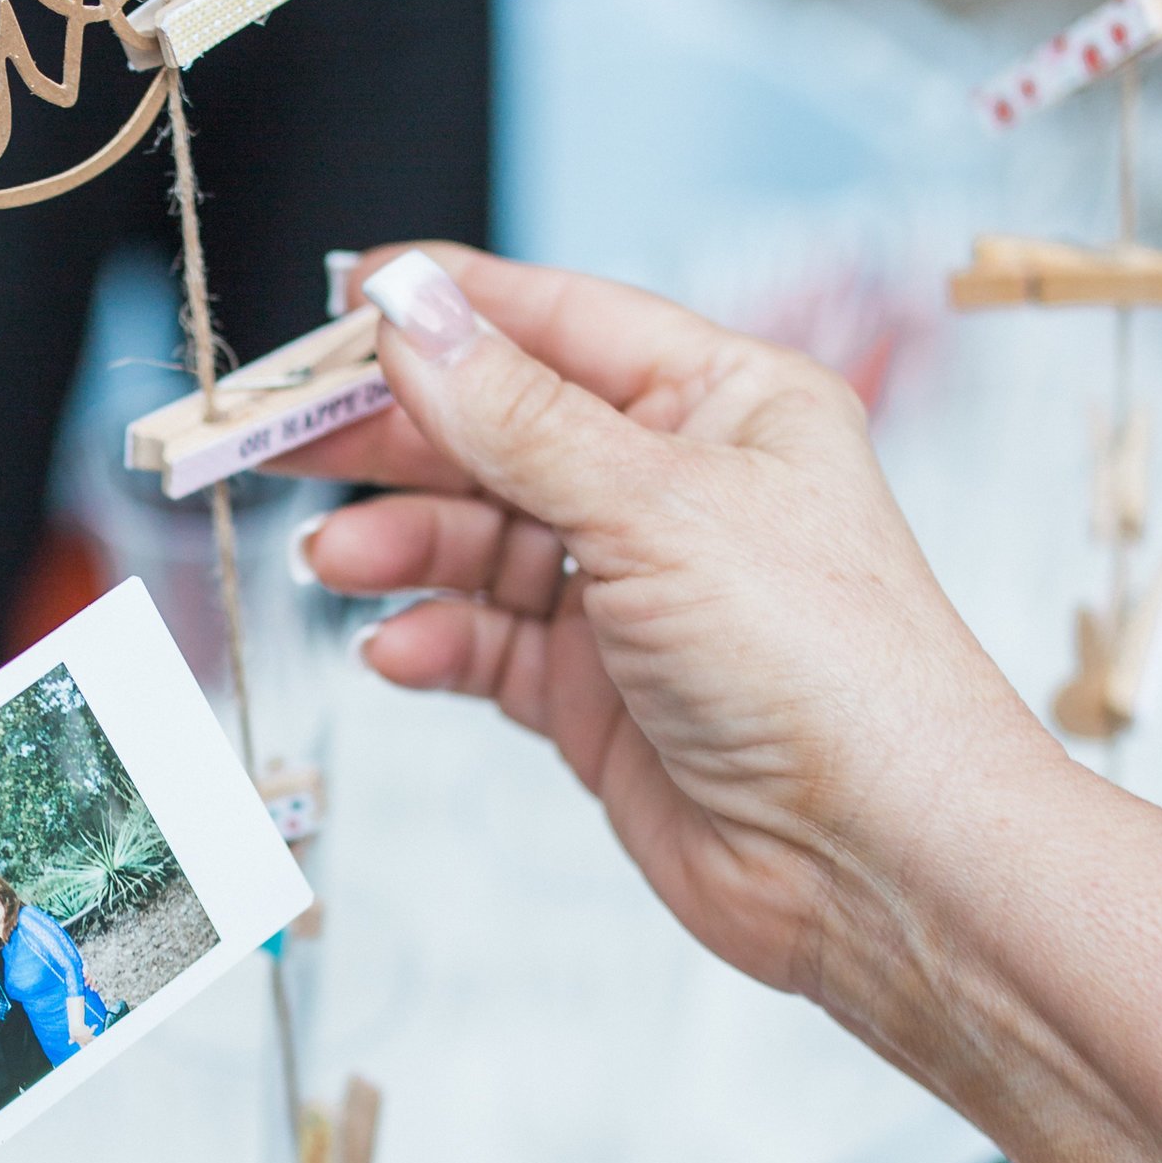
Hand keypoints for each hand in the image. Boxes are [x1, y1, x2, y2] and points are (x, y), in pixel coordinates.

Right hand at [302, 249, 1054, 1011]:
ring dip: (401, 548)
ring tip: (336, 561)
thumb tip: (412, 314)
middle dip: (393, 438)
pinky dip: (434, 640)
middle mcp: (677, 489)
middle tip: (284, 439)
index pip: (559, 324)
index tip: (338, 303)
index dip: (447, 312)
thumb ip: (515, 417)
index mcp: (724, 403)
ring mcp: (633, 596)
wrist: (877, 859)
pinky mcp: (597, 697)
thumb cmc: (829, 667)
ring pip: (479, 544)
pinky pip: (487, 645)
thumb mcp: (656, 508)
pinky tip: (395, 648)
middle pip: (498, 433)